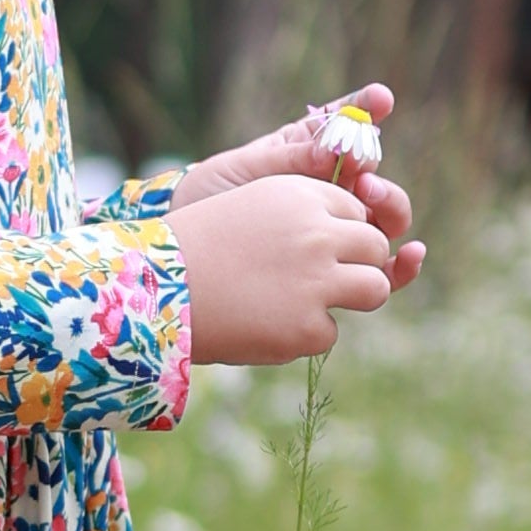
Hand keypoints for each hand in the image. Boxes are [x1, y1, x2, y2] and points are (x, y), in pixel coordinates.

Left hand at [168, 80, 425, 301]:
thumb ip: (292, 158)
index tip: (380, 97)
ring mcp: (339, 229)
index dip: (367, 109)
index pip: (347, 124)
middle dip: (376, 168)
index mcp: (310, 152)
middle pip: (375, 175)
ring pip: (383, 218)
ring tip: (369, 197)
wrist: (185, 252)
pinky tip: (413, 254)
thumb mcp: (247, 170)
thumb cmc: (213, 198)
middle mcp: (333, 190)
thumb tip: (335, 149)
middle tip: (363, 172)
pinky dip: (401, 264)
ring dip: (389, 206)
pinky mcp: (342, 269)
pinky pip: (381, 269)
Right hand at [176, 174, 394, 367]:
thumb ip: (308, 215)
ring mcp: (317, 282)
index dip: (341, 234)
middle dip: (359, 265)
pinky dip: (302, 335)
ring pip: (375, 289)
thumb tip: (365, 236)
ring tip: (307, 303)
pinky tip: (265, 325)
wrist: (155, 292)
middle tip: (320, 281)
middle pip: (375, 248)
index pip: (358, 212)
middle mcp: (318, 233)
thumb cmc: (202, 247)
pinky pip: (330, 333)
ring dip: (351, 298)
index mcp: (304, 195)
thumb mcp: (256, 206)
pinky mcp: (308, 327)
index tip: (313, 249)